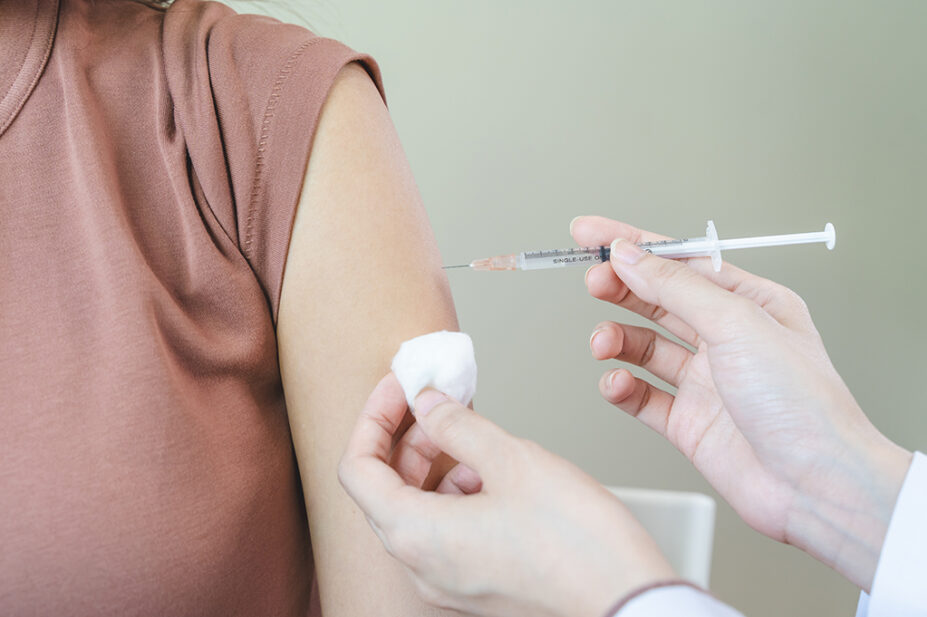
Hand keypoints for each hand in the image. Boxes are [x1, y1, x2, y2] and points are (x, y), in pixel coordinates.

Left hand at [338, 374, 675, 616]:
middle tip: (438, 401)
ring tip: (472, 435)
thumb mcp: (512, 460)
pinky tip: (491, 474)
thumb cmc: (578, 541)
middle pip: (384, 489)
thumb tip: (427, 403)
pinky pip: (443, 532)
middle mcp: (421, 566)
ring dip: (434, 465)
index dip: (373, 418)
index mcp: (416, 535)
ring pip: (415, 510)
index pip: (357, 468)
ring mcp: (446, 581)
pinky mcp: (473, 585)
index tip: (399, 388)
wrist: (627, 598)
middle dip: (407, 438)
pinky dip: (455, 494)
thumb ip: (456, 424)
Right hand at [571, 216, 911, 590]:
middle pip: (658, 300)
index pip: (680, 261)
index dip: (632, 245)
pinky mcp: (689, 422)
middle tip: (593, 283)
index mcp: (750, 303)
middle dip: (621, 288)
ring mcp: (706, 382)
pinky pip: (642, 396)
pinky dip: (622, 388)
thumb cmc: (802, 402)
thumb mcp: (736, 323)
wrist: (813, 484)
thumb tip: (630, 256)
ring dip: (617, 339)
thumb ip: (675, 287)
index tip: (590, 234)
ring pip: (645, 347)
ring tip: (602, 343)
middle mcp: (727, 339)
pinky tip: (617, 383)